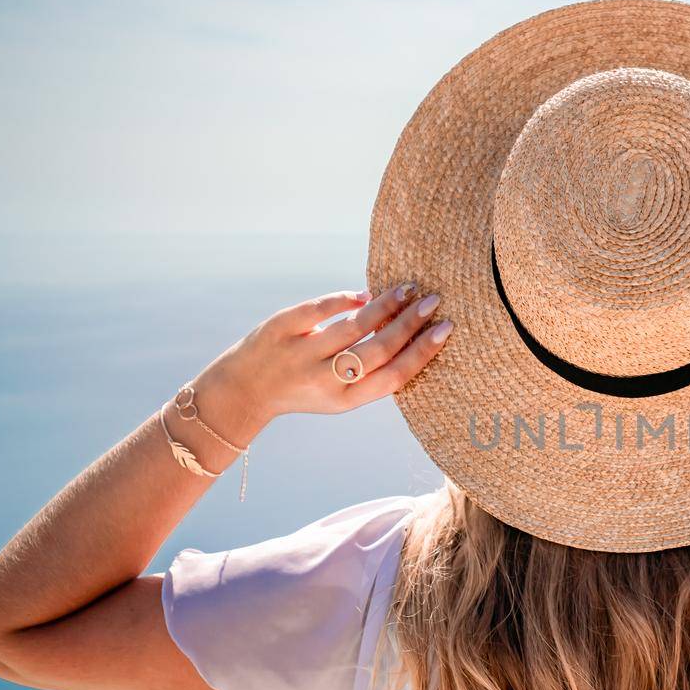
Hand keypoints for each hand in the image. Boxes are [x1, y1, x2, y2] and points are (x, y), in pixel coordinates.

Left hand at [192, 283, 452, 441]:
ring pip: (354, 326)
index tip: (445, 329)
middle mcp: (325, 380)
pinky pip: (320, 309)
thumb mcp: (339, 393)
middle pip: (378, 350)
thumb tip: (411, 331)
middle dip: (411, 324)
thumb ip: (370, 372)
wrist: (244, 391)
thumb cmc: (305, 388)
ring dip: (386, 305)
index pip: (394, 376)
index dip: (423, 352)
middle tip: (433, 301)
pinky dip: (346, 298)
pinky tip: (364, 294)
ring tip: (407, 289)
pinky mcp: (280, 329)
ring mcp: (301, 354)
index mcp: (345, 400)